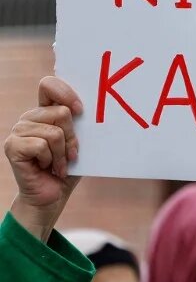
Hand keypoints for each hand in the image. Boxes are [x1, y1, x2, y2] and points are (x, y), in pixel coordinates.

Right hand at [5, 77, 84, 241]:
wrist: (52, 196)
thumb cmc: (69, 168)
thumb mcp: (79, 143)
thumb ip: (81, 124)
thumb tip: (97, 109)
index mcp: (45, 112)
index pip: (49, 85)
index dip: (66, 93)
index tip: (81, 111)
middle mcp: (29, 118)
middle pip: (61, 112)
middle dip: (73, 138)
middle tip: (70, 154)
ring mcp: (18, 131)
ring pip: (54, 133)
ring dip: (63, 153)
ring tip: (59, 164)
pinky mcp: (12, 146)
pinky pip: (41, 146)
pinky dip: (52, 160)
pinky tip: (48, 168)